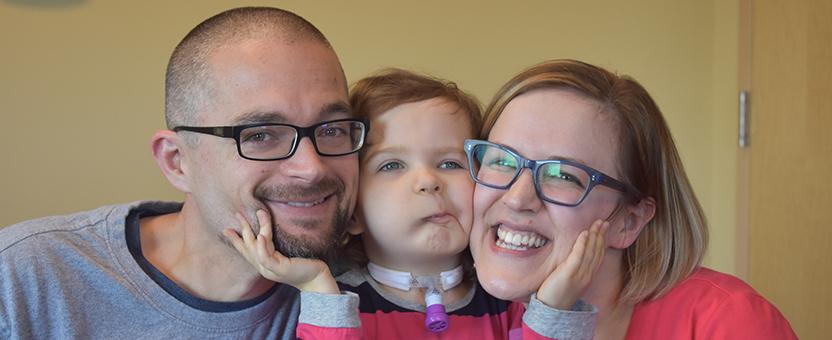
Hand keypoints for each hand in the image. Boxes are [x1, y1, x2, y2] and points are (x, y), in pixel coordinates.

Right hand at [221, 210, 339, 293]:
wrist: (316, 279)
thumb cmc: (303, 264)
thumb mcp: (286, 253)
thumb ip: (276, 245)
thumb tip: (270, 229)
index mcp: (264, 263)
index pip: (246, 250)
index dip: (235, 240)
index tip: (225, 229)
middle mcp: (263, 267)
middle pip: (248, 247)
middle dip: (242, 229)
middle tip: (237, 213)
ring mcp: (270, 269)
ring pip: (256, 248)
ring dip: (255, 229)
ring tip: (257, 213)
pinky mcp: (279, 270)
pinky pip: (265, 257)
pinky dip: (261, 246)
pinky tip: (260, 235)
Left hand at [536, 219, 608, 309]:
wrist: (551, 310)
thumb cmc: (557, 294)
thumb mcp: (570, 280)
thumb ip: (574, 268)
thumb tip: (574, 255)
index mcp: (588, 276)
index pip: (598, 255)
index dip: (602, 241)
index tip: (604, 228)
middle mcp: (587, 275)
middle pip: (597, 251)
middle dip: (601, 235)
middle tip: (604, 221)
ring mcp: (580, 275)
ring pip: (591, 252)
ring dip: (595, 235)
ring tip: (598, 223)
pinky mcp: (569, 274)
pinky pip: (578, 256)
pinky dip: (583, 244)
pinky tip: (585, 233)